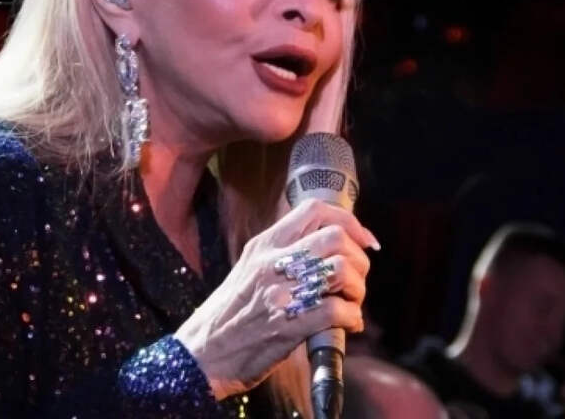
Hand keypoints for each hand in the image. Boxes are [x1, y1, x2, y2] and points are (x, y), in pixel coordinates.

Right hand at [174, 199, 378, 399]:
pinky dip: (353, 318)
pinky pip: (337, 311)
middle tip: (357, 279)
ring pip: (340, 269)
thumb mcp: (249, 269)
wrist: (202, 355)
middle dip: (359, 258)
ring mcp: (280, 293)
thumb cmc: (228, 315)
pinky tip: (348, 325)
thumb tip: (325, 249)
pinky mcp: (289, 326)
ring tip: (352, 303)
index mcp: (264, 245)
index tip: (363, 240)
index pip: (314, 209)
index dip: (349, 221)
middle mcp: (272, 262)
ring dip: (358, 288)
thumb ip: (282, 254)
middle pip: (335, 237)